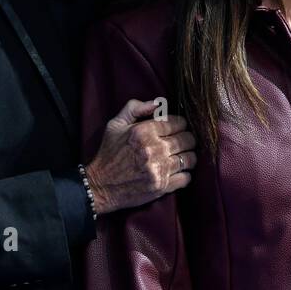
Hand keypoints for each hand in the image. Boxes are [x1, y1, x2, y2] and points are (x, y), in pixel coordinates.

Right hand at [83, 99, 195, 213]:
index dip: (180, 124)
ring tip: (181, 156)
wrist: (100, 186)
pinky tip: (177, 172)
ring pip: (190, 158)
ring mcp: (159, 169)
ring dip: (188, 157)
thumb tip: (158, 102)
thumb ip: (135, 108)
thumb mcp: (115, 125)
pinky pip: (186, 178)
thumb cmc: (109, 153)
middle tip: (182, 142)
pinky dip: (184, 174)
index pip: (178, 122)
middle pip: (188, 139)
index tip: (177, 128)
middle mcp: (154, 149)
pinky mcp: (161, 186)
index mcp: (144, 131)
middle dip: (187, 139)